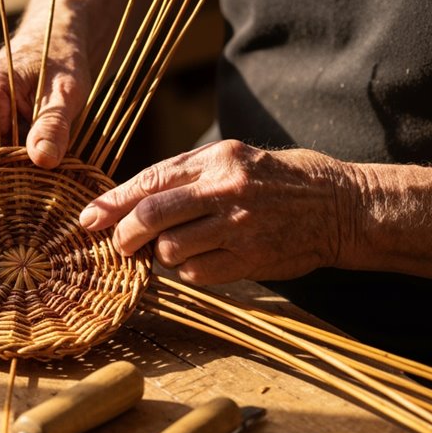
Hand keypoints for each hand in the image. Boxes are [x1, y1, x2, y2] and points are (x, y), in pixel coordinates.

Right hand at [0, 27, 90, 168]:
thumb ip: (54, 125)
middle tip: (39, 180)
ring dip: (8, 170)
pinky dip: (8, 162)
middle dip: (5, 174)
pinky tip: (28, 159)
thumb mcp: (66, 92)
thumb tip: (44, 160)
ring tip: (37, 167)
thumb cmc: (60, 62)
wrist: (51, 44)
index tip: (22, 190)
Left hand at [79, 140, 357, 284]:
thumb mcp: (235, 159)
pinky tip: (202, 261)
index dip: (113, 203)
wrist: (341, 206)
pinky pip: (198, 273)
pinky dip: (189, 272)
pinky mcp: (250, 259)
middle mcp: (225, 189)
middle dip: (125, 235)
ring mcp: (238, 226)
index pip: (150, 182)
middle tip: (120, 245)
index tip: (89, 218)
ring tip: (174, 250)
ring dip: (162, 255)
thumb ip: (188, 176)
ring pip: (171, 250)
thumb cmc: (279, 181)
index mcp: (217, 159)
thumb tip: (134, 199)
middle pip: (151, 217)